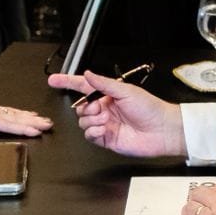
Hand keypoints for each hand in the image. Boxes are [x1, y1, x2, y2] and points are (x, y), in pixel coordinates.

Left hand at [0, 65, 50, 143]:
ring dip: (30, 118)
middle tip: (49, 126)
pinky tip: (28, 114)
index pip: (6, 124)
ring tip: (44, 121)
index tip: (36, 131)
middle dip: (33, 123)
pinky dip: (20, 114)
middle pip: (16, 119)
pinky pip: (10, 111)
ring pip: (15, 114)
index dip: (22, 129)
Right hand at [45, 70, 185, 157]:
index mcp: (109, 94)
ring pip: (83, 122)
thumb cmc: (150, 108)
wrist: (162, 130)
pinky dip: (92, 132)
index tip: (53, 80)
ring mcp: (105, 125)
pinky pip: (89, 136)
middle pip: (81, 108)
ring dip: (91, 120)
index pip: (84, 87)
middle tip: (100, 108)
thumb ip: (103, 83)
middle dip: (86, 107)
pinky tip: (103, 129)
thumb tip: (87, 74)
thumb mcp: (126, 90)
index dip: (68, 82)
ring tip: (105, 119)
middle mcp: (105, 109)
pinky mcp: (106, 139)